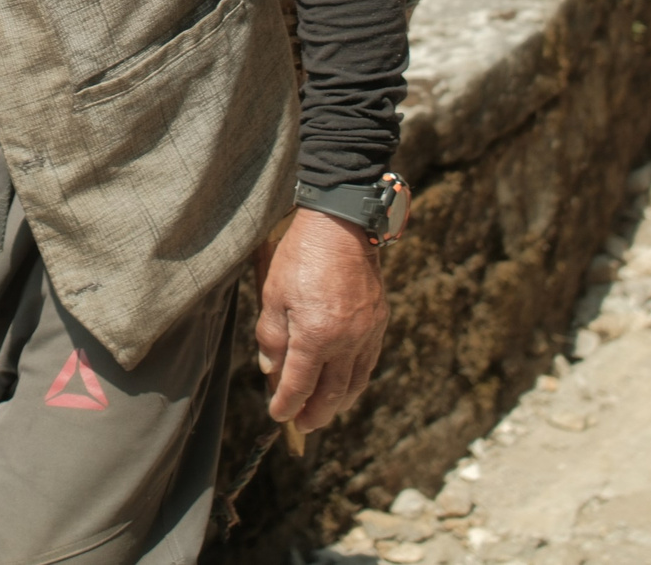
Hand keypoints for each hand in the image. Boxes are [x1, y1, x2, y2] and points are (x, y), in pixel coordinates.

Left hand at [254, 207, 386, 432]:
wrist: (342, 226)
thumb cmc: (301, 256)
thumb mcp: (273, 295)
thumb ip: (271, 337)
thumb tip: (272, 371)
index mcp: (315, 336)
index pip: (299, 385)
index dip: (287, 405)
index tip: (278, 417)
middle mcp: (345, 342)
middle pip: (331, 393)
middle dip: (316, 414)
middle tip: (303, 426)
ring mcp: (366, 334)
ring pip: (355, 383)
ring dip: (339, 404)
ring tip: (324, 412)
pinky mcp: (378, 323)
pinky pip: (368, 363)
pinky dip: (355, 381)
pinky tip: (346, 384)